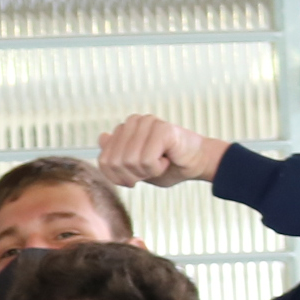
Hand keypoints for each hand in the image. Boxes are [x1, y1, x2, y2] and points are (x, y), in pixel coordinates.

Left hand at [95, 114, 226, 189]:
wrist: (197, 163)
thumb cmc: (168, 165)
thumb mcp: (136, 167)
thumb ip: (117, 155)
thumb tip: (102, 137)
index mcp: (125, 128)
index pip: (104, 161)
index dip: (117, 178)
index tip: (134, 178)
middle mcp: (134, 121)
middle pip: (115, 163)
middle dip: (132, 175)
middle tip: (150, 170)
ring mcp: (147, 122)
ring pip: (130, 162)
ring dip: (147, 171)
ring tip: (160, 163)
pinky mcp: (161, 129)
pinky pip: (146, 160)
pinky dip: (157, 168)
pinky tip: (167, 159)